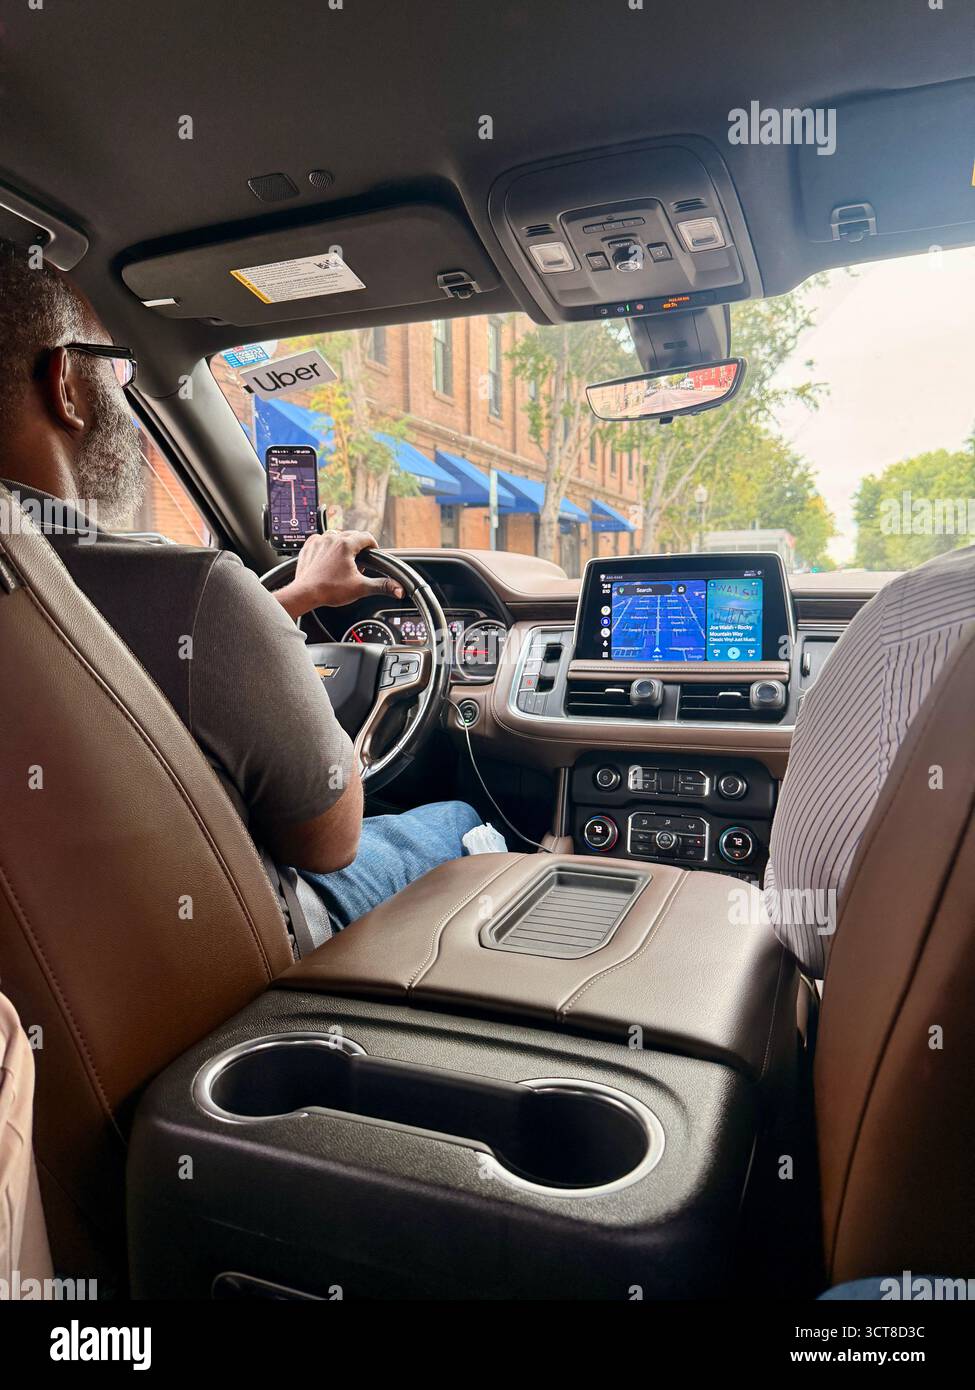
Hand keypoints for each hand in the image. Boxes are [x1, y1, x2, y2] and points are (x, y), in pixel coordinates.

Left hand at [274, 531, 403, 620]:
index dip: (373, 546)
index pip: (367, 537)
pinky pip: (322, 540)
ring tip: (344, 564)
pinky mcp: (309, 546)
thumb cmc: (329, 590)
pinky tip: (329, 561)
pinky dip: (328, 547)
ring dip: (343, 546)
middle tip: (359, 565)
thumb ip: (382, 586)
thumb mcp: (360, 588)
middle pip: (352, 536)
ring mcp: (319, 541)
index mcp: (346, 544)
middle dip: (358, 548)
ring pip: (337, 537)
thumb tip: (399, 589)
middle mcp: (332, 538)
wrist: (304, 593)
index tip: (373, 556)